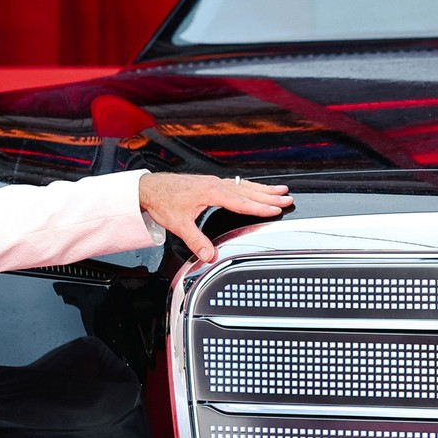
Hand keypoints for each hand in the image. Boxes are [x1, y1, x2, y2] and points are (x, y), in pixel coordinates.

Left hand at [138, 173, 291, 263]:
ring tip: (282, 190)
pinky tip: (257, 190)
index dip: (259, 207)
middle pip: (248, 191)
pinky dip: (251, 187)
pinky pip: (237, 185)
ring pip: (244, 186)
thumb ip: (195, 240)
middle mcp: (215, 184)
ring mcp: (214, 182)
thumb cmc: (163, 201)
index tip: (276, 209)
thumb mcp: (178, 224)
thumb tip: (208, 255)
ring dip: (263, 189)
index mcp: (211, 191)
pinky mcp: (211, 183)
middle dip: (269, 196)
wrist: (149, 188)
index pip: (241, 201)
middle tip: (288, 198)